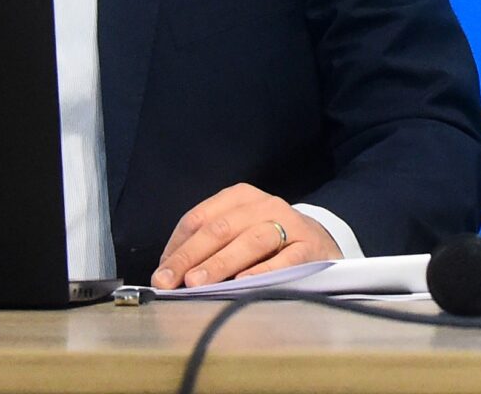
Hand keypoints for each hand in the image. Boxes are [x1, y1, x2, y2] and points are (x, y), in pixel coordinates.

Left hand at [151, 183, 341, 288]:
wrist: (319, 243)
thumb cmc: (267, 243)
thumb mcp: (236, 233)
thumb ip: (206, 248)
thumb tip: (167, 274)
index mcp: (240, 198)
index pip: (201, 217)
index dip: (177, 245)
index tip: (161, 273)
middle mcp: (265, 205)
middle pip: (222, 228)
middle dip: (191, 255)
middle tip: (169, 281)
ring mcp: (290, 225)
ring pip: (252, 240)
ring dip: (221, 262)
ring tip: (197, 282)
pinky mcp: (309, 247)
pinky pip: (285, 259)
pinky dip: (263, 271)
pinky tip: (243, 283)